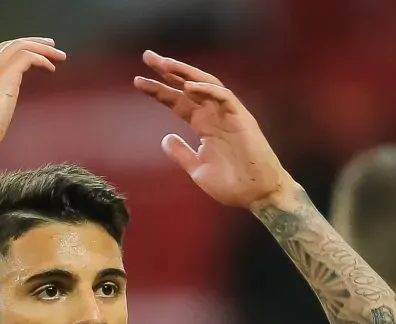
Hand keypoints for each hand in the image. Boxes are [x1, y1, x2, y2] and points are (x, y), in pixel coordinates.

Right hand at [0, 38, 65, 154]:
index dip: (15, 52)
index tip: (31, 56)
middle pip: (8, 45)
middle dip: (31, 43)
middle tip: (49, 46)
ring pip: (19, 46)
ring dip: (41, 49)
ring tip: (58, 55)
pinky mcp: (4, 74)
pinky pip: (27, 56)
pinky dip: (41, 59)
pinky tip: (51, 68)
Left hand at [135, 51, 293, 209]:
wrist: (257, 195)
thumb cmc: (232, 185)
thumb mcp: (198, 169)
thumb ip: (182, 153)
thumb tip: (165, 138)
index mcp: (203, 125)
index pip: (177, 101)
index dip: (158, 91)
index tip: (138, 81)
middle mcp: (214, 115)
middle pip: (188, 86)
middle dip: (168, 70)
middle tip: (148, 56)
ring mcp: (228, 115)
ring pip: (206, 85)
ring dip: (186, 73)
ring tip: (165, 64)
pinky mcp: (242, 119)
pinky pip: (224, 97)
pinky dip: (207, 90)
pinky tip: (188, 86)